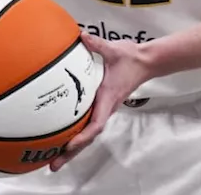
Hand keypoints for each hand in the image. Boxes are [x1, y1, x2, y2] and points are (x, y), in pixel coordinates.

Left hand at [50, 33, 152, 170]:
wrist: (147, 62)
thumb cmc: (132, 58)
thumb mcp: (114, 50)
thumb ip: (96, 44)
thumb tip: (81, 35)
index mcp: (108, 98)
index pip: (96, 124)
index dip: (82, 137)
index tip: (68, 145)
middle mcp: (106, 108)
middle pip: (88, 138)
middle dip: (71, 153)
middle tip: (53, 166)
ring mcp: (105, 109)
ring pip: (88, 135)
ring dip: (72, 149)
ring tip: (54, 161)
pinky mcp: (103, 107)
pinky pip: (89, 127)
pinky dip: (77, 137)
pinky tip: (64, 140)